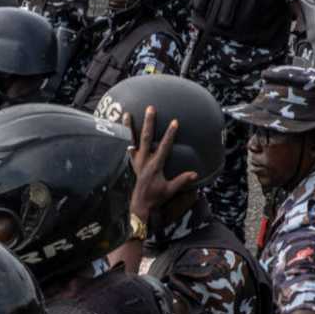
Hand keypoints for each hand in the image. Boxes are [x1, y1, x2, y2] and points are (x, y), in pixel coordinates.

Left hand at [126, 105, 197, 220]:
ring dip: (128, 127)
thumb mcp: (171, 190)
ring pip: (131, 140)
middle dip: (149, 123)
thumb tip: (195, 174)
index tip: (174, 122)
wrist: (140, 204)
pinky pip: (125, 148)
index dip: (169, 134)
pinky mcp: (131, 163)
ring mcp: (135, 161)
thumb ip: (182, 180)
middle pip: (145, 138)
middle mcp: (143, 161)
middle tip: (150, 109)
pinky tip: (119, 129)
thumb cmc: (156, 197)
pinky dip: (122, 139)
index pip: (163, 147)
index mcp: (155, 166)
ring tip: (126, 114)